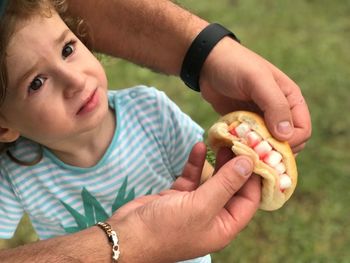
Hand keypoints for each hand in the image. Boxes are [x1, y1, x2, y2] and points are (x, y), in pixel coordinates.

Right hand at [108, 143, 259, 262]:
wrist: (127, 236)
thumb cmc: (166, 228)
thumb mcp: (201, 206)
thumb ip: (225, 184)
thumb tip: (249, 163)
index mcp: (224, 226)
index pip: (249, 200)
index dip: (255, 177)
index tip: (258, 153)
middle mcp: (212, 216)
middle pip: (231, 187)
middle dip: (236, 165)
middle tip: (240, 142)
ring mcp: (194, 206)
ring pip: (211, 180)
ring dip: (217, 162)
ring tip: (223, 140)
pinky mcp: (178, 197)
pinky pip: (192, 177)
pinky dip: (196, 163)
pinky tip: (199, 147)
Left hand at [200, 38, 311, 152]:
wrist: (207, 64)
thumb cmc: (235, 66)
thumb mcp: (257, 80)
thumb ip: (275, 105)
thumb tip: (286, 135)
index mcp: (290, 99)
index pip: (303, 130)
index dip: (291, 142)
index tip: (270, 145)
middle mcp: (279, 111)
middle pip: (288, 142)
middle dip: (274, 150)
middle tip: (255, 152)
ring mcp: (261, 119)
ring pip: (268, 145)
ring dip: (258, 151)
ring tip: (244, 150)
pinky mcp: (246, 125)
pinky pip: (251, 142)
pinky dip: (245, 147)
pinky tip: (235, 146)